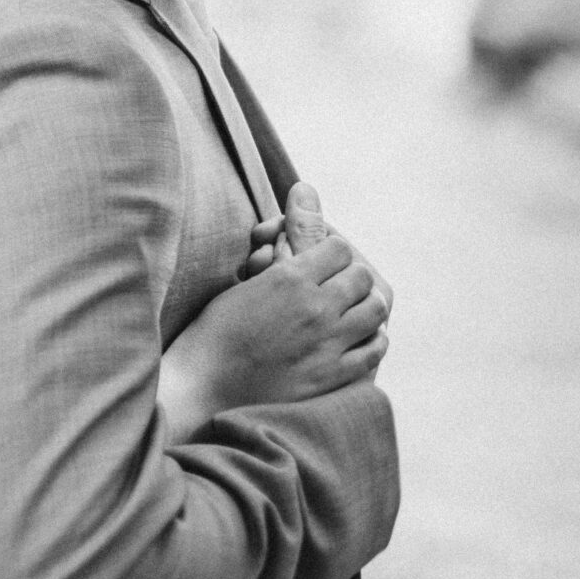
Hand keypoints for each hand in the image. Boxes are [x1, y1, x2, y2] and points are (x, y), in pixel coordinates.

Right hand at [161, 187, 389, 438]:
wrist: (205, 387)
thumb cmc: (215, 332)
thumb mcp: (243, 282)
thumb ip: (279, 246)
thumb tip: (305, 191)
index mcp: (288, 278)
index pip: (339, 247)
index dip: (330, 250)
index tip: (321, 259)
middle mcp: (315, 307)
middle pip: (361, 275)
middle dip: (348, 275)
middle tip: (335, 284)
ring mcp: (329, 342)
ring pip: (375, 308)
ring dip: (364, 304)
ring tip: (348, 309)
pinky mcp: (335, 375)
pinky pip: (374, 348)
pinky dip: (371, 338)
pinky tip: (356, 337)